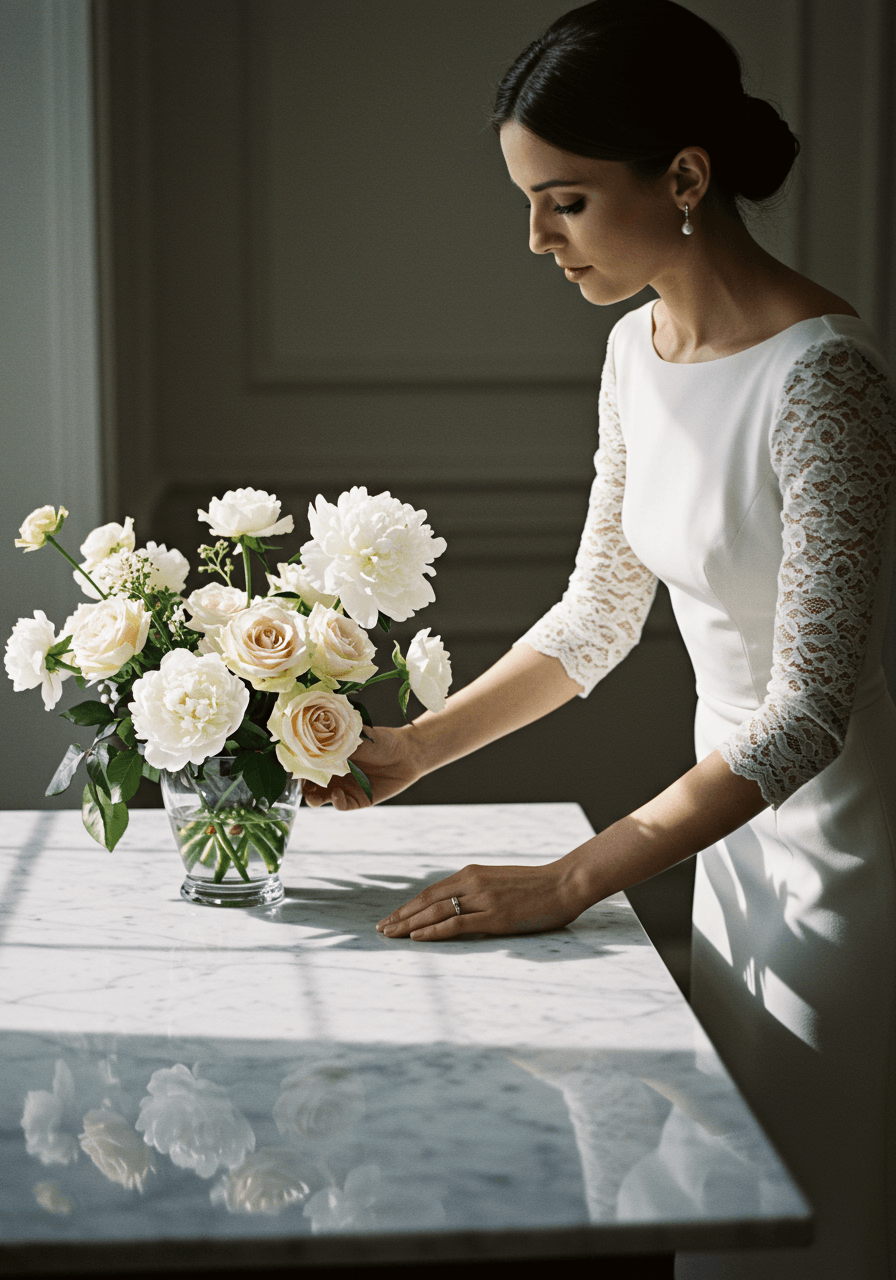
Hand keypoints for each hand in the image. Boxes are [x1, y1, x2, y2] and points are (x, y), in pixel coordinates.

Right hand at [302, 724, 423, 809]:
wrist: (408, 754)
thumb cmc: (381, 741)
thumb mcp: (356, 737)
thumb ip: (334, 742)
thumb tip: (311, 740)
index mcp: (329, 756)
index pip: (305, 763)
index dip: (296, 765)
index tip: (290, 764)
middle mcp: (332, 773)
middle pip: (307, 782)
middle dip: (301, 784)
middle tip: (301, 782)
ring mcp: (343, 787)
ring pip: (319, 797)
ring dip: (313, 797)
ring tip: (314, 795)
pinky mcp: (356, 800)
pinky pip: (340, 805)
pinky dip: (336, 802)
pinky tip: (337, 794)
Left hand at [375, 860, 584, 939]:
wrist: (564, 883)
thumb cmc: (536, 886)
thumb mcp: (499, 883)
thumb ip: (477, 892)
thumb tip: (457, 909)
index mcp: (472, 873)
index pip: (431, 891)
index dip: (408, 905)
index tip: (392, 917)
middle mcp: (472, 882)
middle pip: (426, 901)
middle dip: (401, 915)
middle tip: (381, 929)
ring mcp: (482, 899)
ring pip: (435, 911)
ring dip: (409, 924)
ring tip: (390, 935)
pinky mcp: (494, 917)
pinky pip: (456, 924)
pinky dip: (433, 931)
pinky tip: (416, 938)